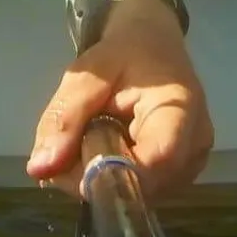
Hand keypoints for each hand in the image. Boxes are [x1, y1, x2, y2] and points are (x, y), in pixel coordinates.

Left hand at [27, 0, 212, 200]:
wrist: (154, 42)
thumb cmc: (124, 52)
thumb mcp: (87, 73)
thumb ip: (64, 117)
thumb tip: (40, 168)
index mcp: (180, 109)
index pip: (154, 161)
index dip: (109, 174)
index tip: (69, 164)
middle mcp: (196, 143)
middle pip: (145, 185)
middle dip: (96, 177)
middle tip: (69, 147)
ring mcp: (192, 163)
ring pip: (141, 194)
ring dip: (104, 179)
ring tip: (90, 140)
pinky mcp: (182, 173)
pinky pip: (143, 191)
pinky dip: (116, 179)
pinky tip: (108, 150)